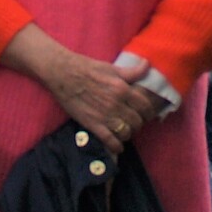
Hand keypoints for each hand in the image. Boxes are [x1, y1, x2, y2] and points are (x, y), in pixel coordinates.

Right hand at [4, 26, 163, 153]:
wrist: (63, 74)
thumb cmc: (88, 68)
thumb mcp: (112, 67)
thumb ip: (132, 71)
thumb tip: (148, 65)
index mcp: (123, 89)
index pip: (145, 106)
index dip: (149, 112)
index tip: (146, 113)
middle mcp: (116, 104)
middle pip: (137, 121)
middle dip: (139, 123)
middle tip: (135, 122)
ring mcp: (104, 116)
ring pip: (126, 132)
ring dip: (128, 133)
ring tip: (126, 130)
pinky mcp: (92, 124)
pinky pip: (110, 141)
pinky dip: (117, 146)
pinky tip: (118, 146)